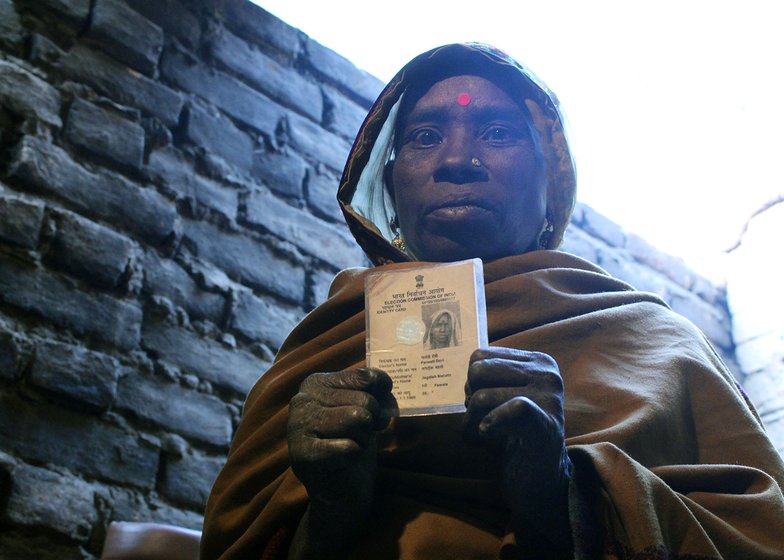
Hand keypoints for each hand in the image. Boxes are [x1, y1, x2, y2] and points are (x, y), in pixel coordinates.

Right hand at [287, 368, 391, 557]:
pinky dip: (354, 457)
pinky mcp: (303, 456)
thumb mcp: (367, 406)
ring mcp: (298, 428)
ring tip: (347, 448)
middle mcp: (302, 400)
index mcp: (316, 382)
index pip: (367, 378)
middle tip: (354, 438)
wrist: (342, 490)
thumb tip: (385, 384)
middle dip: (369, 424)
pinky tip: (341, 463)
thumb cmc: (354, 442)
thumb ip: (375, 389)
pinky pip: (350, 447)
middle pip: (366, 401)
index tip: (369, 414)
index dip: (380, 399)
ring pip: (359, 419)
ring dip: (362, 439)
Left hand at [464, 347, 571, 554]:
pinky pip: (513, 409)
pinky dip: (490, 425)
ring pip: (483, 396)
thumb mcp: (505, 393)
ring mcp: (549, 400)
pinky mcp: (546, 426)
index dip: (470, 382)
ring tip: (482, 435)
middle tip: (481, 421)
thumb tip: (453, 359)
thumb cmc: (516, 433)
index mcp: (537, 361)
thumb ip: (490, 373)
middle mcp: (547, 374)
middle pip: (478, 372)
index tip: (482, 404)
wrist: (540, 477)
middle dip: (470, 400)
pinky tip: (487, 436)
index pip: (480, 355)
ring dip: (471, 422)